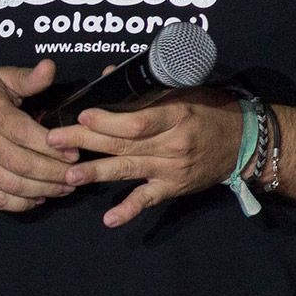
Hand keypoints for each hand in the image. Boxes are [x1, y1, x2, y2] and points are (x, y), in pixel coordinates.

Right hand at [0, 60, 75, 211]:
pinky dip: (21, 203)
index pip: (24, 133)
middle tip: (76, 175)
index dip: (52, 147)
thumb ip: (27, 78)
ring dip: (43, 190)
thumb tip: (50, 68)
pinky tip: (39, 198)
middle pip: (22, 164)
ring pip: (12, 185)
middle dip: (54, 173)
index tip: (73, 152)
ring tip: (64, 188)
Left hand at [46, 88, 244, 226]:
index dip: (107, 120)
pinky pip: (148, 200)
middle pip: (122, 144)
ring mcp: (171, 169)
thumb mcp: (183, 90)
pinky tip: (109, 219)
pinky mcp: (172, 188)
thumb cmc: (209, 110)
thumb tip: (107, 75)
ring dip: (96, 173)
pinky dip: (129, 210)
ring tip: (69, 175)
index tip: (81, 115)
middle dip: (84, 142)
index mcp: (176, 115)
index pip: (137, 121)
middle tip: (53, 140)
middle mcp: (172, 144)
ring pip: (128, 170)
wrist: (243, 142)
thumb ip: (146, 87)